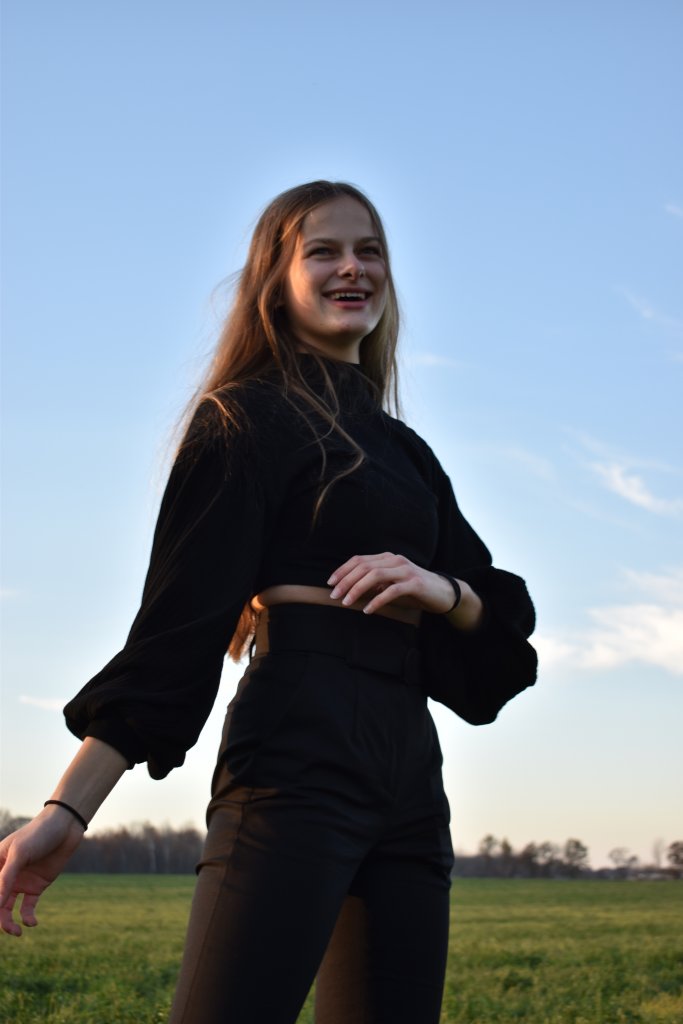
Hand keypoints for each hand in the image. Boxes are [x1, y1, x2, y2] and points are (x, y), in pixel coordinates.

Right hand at [0, 806, 85, 935]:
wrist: (65, 827)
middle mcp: (6, 876)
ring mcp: (21, 882)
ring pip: (8, 909)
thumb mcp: (20, 853)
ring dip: (9, 923)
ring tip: (17, 931)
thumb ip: (6, 879)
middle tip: (8, 929)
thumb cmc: (38, 834)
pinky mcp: (36, 887)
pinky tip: (32, 923)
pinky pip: (27, 908)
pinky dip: (28, 917)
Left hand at [328, 552, 484, 628]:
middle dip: (346, 580)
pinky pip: (392, 590)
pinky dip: (377, 600)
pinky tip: (368, 610)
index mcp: (387, 558)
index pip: (359, 560)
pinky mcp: (415, 583)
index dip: (343, 570)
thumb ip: (374, 584)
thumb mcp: (391, 584)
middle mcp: (395, 560)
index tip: (330, 582)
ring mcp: (406, 570)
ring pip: (375, 575)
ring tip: (347, 602)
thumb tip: (350, 590)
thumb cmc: (414, 590)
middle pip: (364, 566)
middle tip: (334, 595)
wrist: (444, 593)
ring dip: (357, 589)